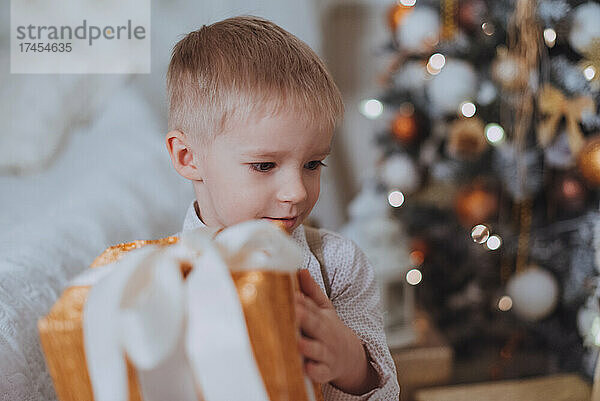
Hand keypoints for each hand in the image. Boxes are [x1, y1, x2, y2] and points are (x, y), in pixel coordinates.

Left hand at [294, 269, 378, 394]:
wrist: (351, 357)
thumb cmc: (330, 330)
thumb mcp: (325, 309)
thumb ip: (311, 291)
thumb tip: (300, 270)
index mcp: (322, 317)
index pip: (311, 307)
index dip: (300, 300)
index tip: (289, 294)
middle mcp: (325, 334)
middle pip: (314, 325)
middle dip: (304, 318)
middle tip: (292, 312)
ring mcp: (326, 353)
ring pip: (317, 350)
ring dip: (308, 347)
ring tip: (298, 343)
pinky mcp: (326, 371)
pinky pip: (321, 373)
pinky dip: (314, 372)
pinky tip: (306, 369)